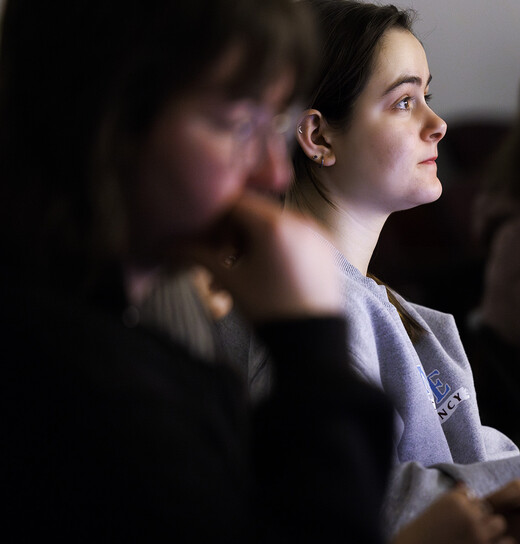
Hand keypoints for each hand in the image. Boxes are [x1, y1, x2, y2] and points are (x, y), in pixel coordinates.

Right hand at [176, 192, 342, 321]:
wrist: (313, 340)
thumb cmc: (270, 311)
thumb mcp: (231, 281)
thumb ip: (198, 255)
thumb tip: (170, 245)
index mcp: (274, 224)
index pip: (234, 203)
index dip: (214, 220)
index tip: (204, 240)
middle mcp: (300, 220)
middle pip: (255, 213)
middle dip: (232, 235)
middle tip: (219, 262)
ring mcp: (317, 233)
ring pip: (273, 227)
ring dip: (251, 245)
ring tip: (237, 277)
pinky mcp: (326, 248)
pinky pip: (294, 237)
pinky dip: (275, 249)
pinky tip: (263, 275)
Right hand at [389, 485, 510, 543]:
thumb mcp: (430, 512)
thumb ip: (451, 501)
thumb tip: (464, 485)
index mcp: (454, 500)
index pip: (473, 497)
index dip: (467, 511)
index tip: (456, 525)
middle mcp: (469, 513)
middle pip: (488, 510)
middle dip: (480, 521)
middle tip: (465, 538)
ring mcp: (478, 534)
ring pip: (500, 524)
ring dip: (491, 533)